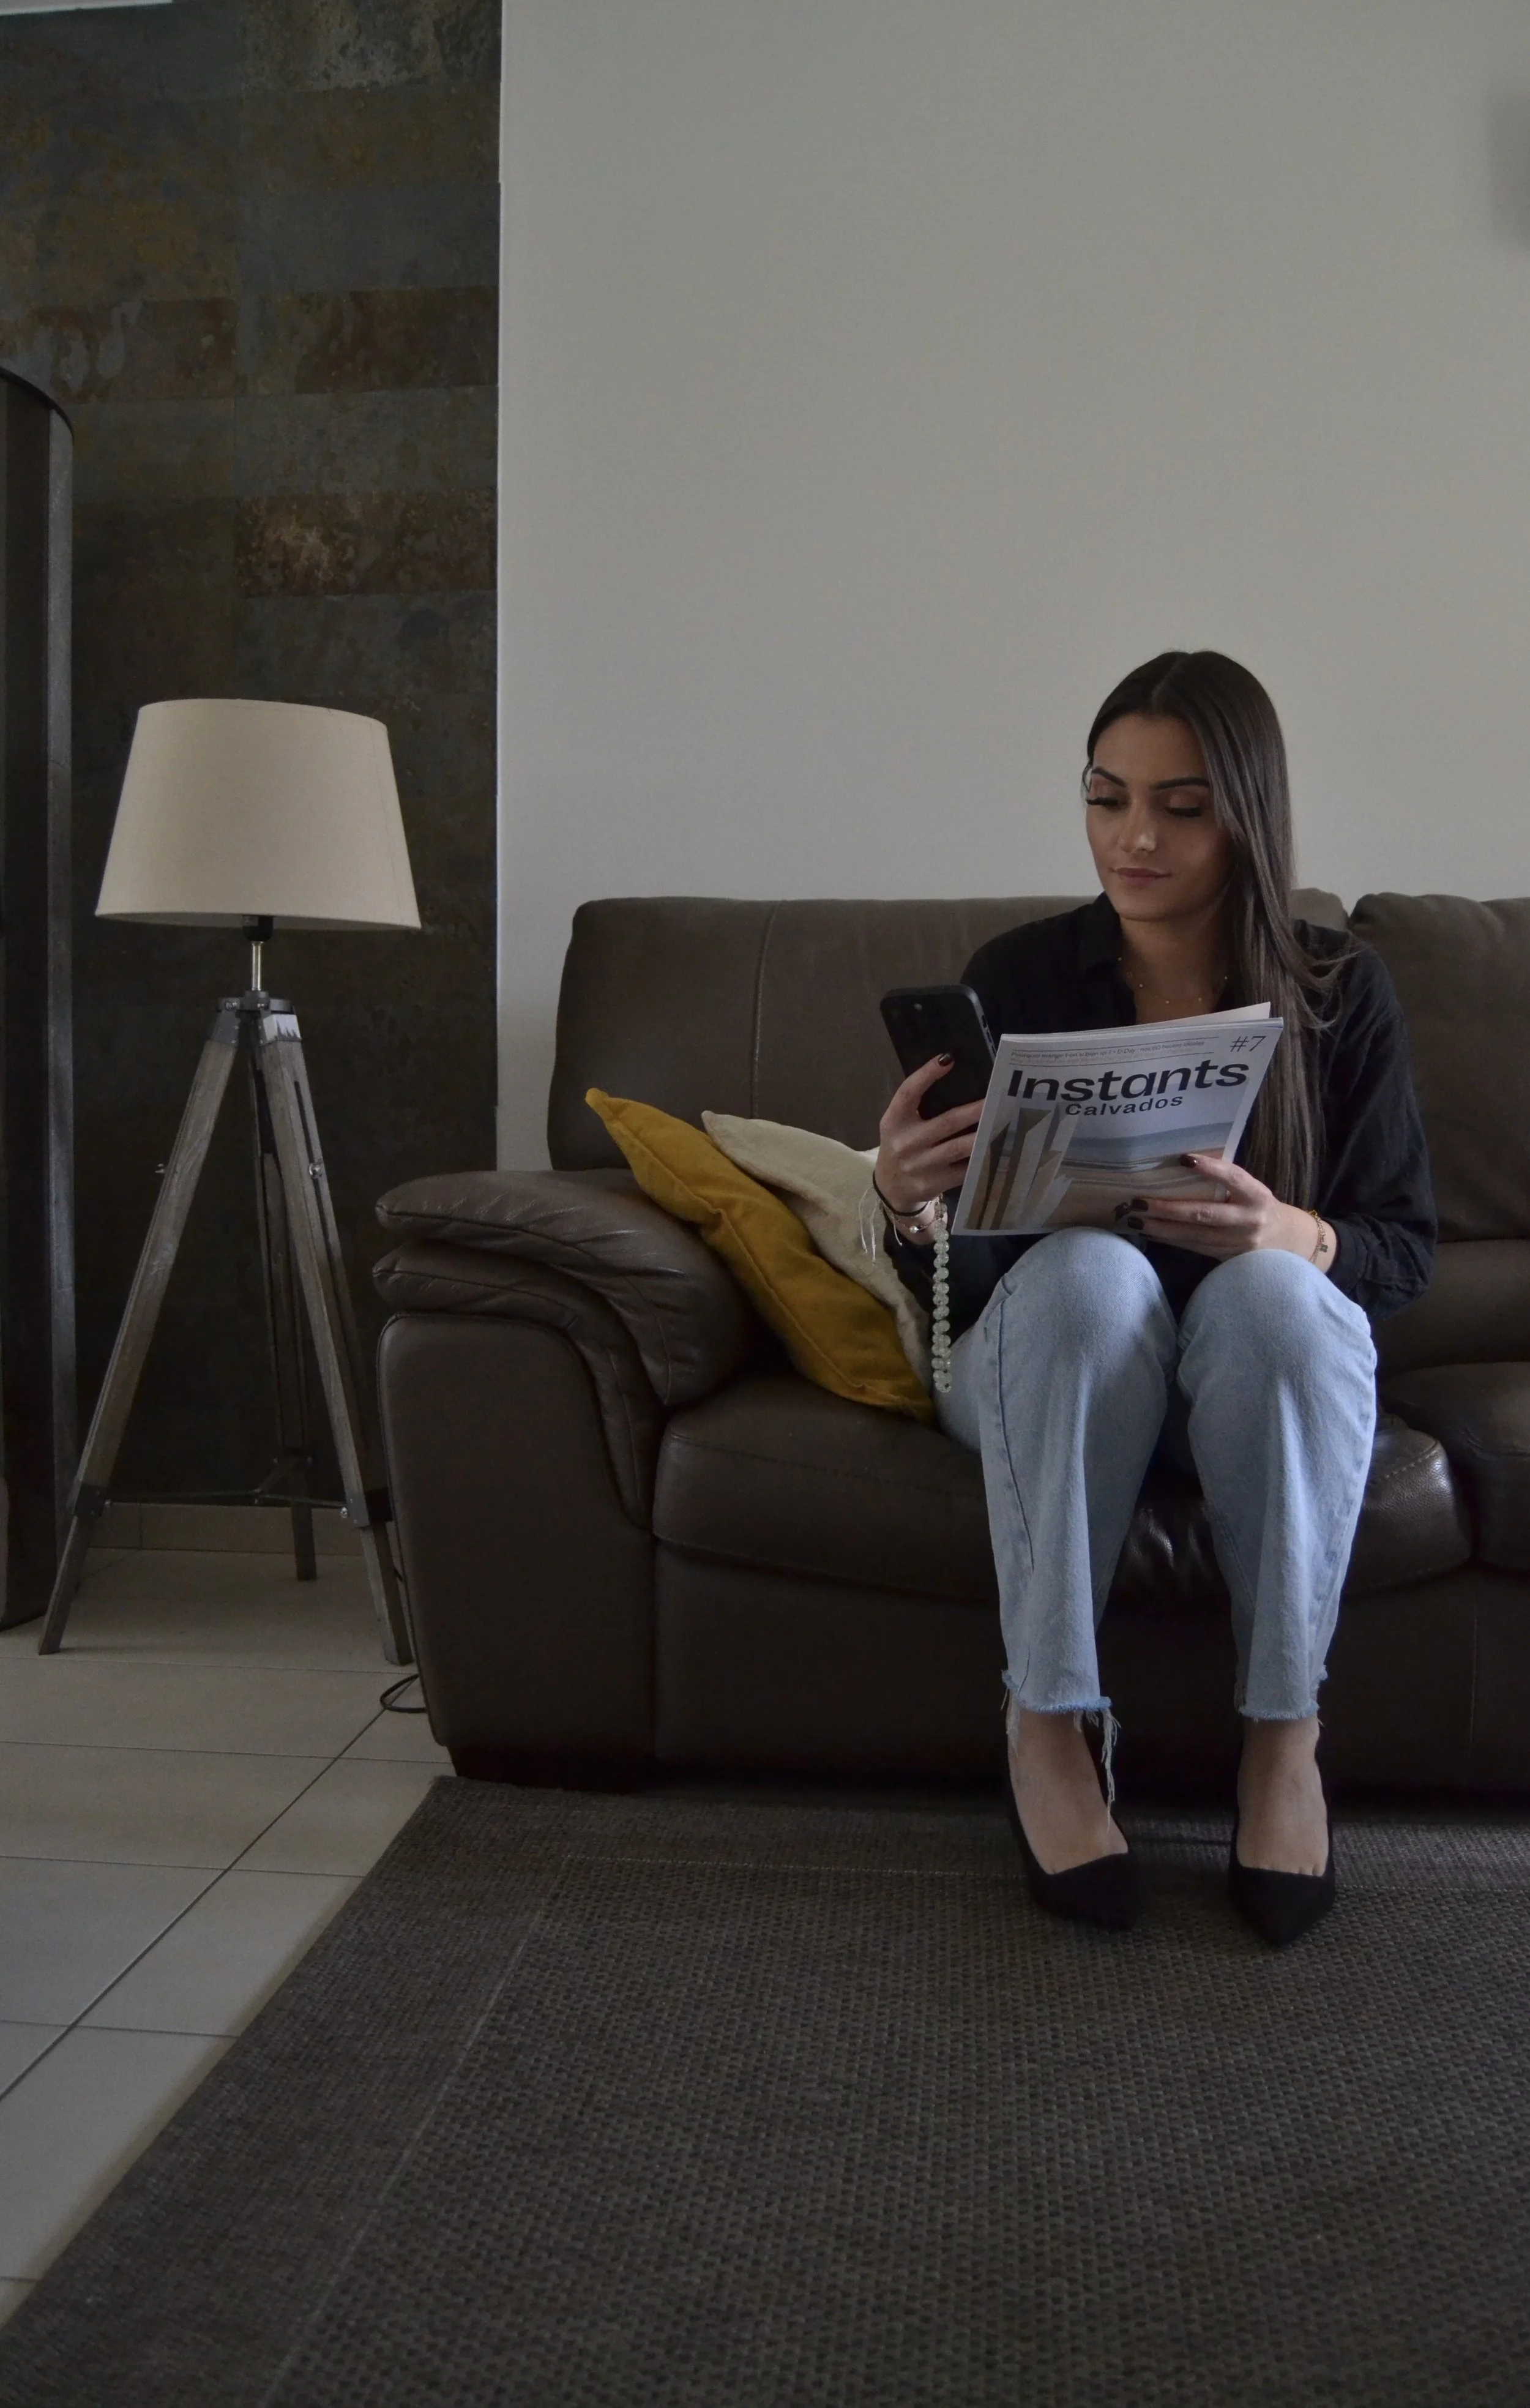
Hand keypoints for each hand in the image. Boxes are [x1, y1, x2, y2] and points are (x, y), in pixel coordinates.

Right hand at [875, 1055, 983, 1214]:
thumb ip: (917, 1104)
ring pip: (959, 1147)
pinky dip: (980, 1160)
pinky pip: (963, 1170)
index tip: (948, 1059)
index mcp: (894, 1121)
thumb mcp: (898, 1123)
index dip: (926, 1075)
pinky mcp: (933, 1184)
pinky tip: (997, 1150)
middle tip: (999, 1099)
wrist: (890, 1187)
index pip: (908, 1093)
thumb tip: (952, 1073)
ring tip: (1005, 1123)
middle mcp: (906, 1142)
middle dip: (975, 1111)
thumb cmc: (901, 1145)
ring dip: (984, 1135)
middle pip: (946, 1122)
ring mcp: (920, 1165)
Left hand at [1124, 1154, 1318, 1261]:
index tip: (1184, 1158)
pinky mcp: (1225, 1257)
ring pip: (1193, 1235)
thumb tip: (1183, 1163)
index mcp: (1257, 1196)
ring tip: (1135, 1220)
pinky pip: (1192, 1247)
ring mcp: (1237, 1243)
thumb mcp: (1252, 1190)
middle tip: (1139, 1202)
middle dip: (1168, 1208)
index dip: (1211, 1169)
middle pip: (1204, 1214)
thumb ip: (1227, 1180)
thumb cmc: (1258, 1206)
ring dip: (1160, 1228)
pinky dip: (1169, 1239)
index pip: (1234, 1178)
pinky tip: (1150, 1232)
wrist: (1284, 1242)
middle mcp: (1249, 1220)